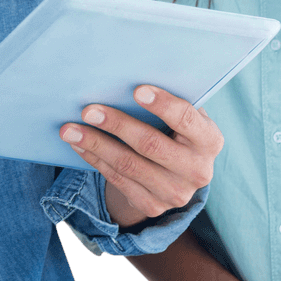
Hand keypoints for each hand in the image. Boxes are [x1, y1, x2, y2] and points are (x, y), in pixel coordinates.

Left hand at [59, 85, 221, 226]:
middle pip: (150, 144)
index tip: (136, 89)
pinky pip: (118, 180)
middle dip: (116, 125)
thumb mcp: (184, 116)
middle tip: (88, 109)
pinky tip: (79, 146)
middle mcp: (198, 171)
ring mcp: (175, 193)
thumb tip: (130, 74)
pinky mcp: (153, 207)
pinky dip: (95, 160)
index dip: (162, 104)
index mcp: (210, 140)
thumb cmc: (177, 129)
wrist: (177, 174)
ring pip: (128, 165)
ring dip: (95, 144)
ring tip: (70, 129)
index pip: (186, 119)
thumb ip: (171, 99)